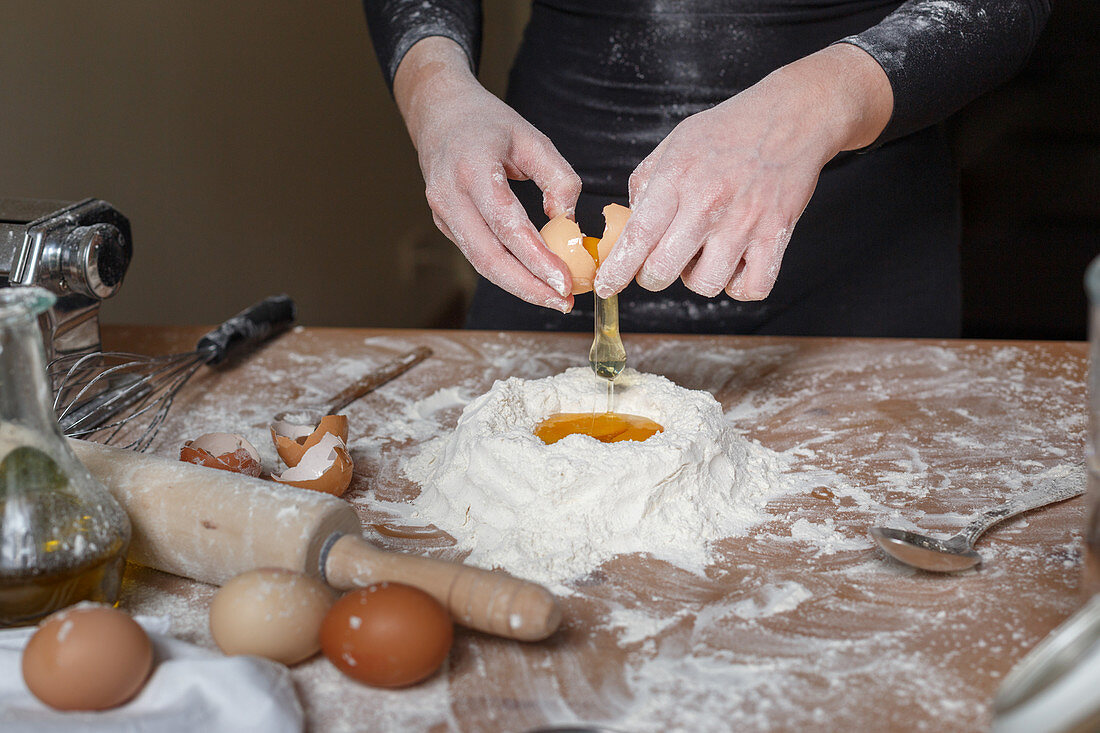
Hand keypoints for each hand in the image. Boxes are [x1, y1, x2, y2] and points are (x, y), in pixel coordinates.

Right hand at [394, 38, 581, 311]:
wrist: (439, 114)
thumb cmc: (488, 124)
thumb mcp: (532, 138)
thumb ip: (558, 178)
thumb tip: (567, 222)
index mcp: (473, 167)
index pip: (507, 224)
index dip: (537, 258)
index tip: (566, 281)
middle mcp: (449, 195)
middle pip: (488, 257)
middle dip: (528, 287)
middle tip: (564, 302)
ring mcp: (442, 213)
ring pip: (481, 263)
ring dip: (519, 286)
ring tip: (554, 298)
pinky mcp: (445, 224)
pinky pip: (478, 255)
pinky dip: (507, 272)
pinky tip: (534, 279)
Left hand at [594, 43, 891, 300]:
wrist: (792, 115)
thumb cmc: (729, 130)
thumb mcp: (674, 144)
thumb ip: (646, 184)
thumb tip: (628, 226)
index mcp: (676, 178)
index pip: (637, 236)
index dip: (617, 270)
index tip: (605, 286)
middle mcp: (708, 203)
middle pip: (662, 271)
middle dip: (653, 277)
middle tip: (660, 264)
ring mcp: (744, 222)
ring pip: (705, 284)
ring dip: (697, 278)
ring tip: (704, 254)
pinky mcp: (776, 234)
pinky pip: (751, 287)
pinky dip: (739, 286)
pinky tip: (735, 266)